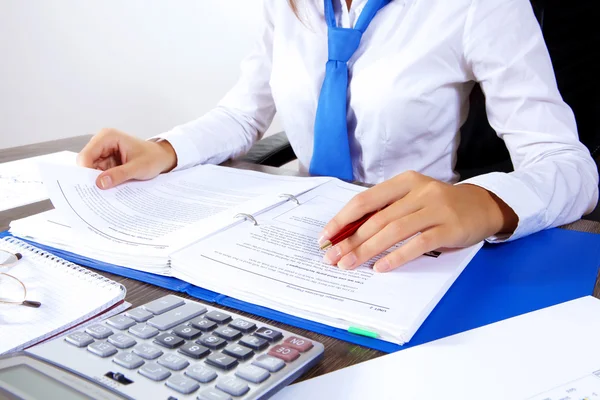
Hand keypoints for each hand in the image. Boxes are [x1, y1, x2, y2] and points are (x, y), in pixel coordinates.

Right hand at [77, 128, 176, 188]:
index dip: (85, 171)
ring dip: (97, 181)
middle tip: (97, 193)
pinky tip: (109, 189)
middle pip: (86, 163)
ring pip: (91, 170)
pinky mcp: (107, 161)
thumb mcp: (138, 167)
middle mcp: (102, 142)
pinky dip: (103, 181)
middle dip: (91, 177)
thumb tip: (100, 183)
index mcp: (107, 137)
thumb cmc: (153, 158)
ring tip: (106, 192)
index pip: (86, 155)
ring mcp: (104, 152)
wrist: (162, 158)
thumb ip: (120, 174)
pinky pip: (99, 173)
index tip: (91, 187)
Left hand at [319, 171, 517, 271]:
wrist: (482, 206)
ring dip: (367, 250)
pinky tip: (381, 267)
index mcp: (404, 182)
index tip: (326, 236)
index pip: (365, 200)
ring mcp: (435, 209)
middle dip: (350, 240)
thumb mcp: (413, 199)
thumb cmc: (439, 206)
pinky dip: (397, 256)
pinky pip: (418, 244)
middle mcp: (419, 192)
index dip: (342, 219)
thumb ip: (387, 211)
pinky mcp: (449, 228)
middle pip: (376, 219)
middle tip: (332, 257)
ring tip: (349, 264)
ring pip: (394, 231)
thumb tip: (350, 234)